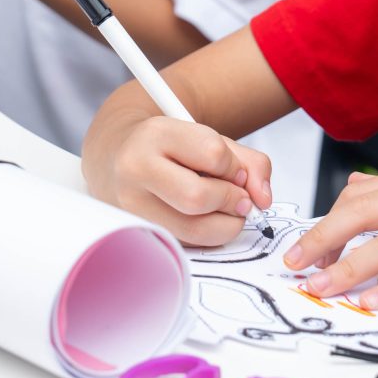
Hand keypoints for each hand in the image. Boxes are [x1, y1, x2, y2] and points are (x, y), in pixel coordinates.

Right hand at [90, 115, 272, 245]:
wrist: (115, 155)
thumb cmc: (170, 148)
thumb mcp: (207, 138)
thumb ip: (249, 163)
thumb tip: (263, 200)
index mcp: (157, 133)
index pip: (212, 154)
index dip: (235, 168)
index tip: (233, 170)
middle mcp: (135, 168)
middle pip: (199, 197)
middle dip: (231, 201)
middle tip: (238, 198)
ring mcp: (130, 204)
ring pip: (193, 229)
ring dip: (225, 224)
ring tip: (225, 209)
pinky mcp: (135, 230)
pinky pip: (186, 243)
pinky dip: (207, 235)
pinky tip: (203, 219)